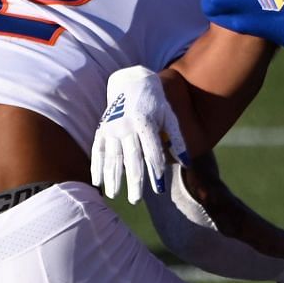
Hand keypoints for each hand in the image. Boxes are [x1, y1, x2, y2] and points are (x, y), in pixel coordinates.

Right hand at [92, 65, 185, 203]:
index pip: (151, 151)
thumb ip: (178, 139)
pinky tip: (97, 183)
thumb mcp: (169, 116)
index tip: (159, 188)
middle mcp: (126, 125)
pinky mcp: (101, 129)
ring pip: (112, 157)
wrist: (131, 82)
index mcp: (145, 121)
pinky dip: (97, 167)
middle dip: (133, 181)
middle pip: (131, 158)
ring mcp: (111, 128)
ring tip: (115, 196)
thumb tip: (187, 163)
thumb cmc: (155, 102)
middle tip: (135, 201)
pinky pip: (98, 151)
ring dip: (113, 178)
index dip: (155, 170)